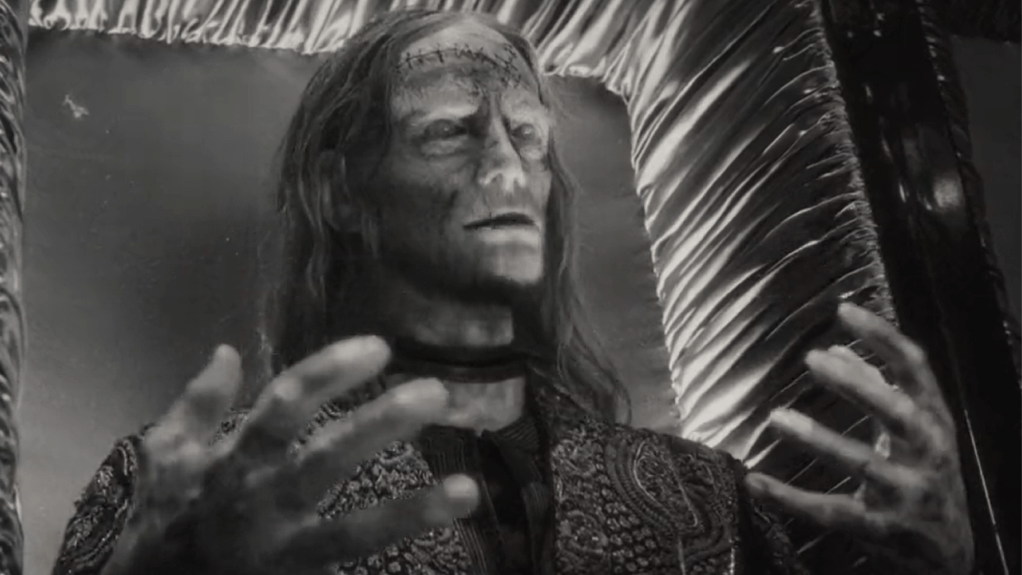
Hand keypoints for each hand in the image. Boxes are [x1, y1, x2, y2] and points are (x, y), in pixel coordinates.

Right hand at [102, 337, 478, 574]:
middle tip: (436, 393)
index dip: (331, 372)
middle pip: (329, 459)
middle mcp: (263, 504)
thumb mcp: (164, 457)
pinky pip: (353, 571)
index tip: (380, 347)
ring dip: (413, 511)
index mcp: (232, 462)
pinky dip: (395, 558)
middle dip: (382, 424)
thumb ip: (196, 403)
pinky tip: (446, 547)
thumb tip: (227, 351)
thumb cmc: (164, 523)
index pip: (285, 406)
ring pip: (355, 533)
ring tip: (467, 490)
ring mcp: (286, 552)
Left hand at [745, 303, 972, 574]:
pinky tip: (755, 482)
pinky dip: (790, 498)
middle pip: (898, 413)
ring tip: (777, 417)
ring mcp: (908, 494)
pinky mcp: (882, 529)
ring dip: (819, 440)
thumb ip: (878, 387)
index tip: (844, 310)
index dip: (882, 337)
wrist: (947, 553)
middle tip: (813, 360)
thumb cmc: (922, 474)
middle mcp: (929, 454)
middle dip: (858, 385)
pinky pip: (830, 511)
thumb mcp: (912, 429)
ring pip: (863, 464)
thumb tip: (837, 348)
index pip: (915, 369)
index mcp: (934, 421)